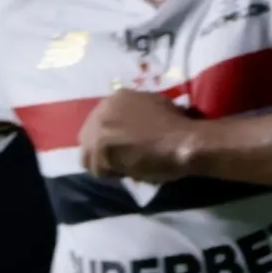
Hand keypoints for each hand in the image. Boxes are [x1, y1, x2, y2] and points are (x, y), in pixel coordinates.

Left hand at [77, 87, 198, 182]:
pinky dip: (110, 175)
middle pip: (89, 138)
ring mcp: (98, 127)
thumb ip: (137, 114)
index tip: (125, 149)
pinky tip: (127, 173)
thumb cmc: (176, 127)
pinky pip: (96, 169)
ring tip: (126, 169)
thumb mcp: (156, 108)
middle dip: (103, 152)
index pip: (101, 123)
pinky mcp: (100, 148)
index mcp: (117, 98)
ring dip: (106, 164)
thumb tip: (134, 127)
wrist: (182, 140)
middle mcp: (103, 108)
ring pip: (89, 155)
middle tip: (122, 162)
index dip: (112, 139)